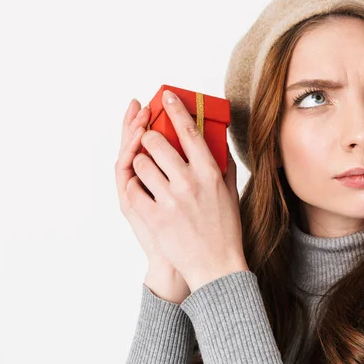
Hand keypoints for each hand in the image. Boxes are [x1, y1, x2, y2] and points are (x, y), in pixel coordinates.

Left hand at [125, 89, 247, 292]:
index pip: (189, 130)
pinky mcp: (154, 216)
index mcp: (210, 172)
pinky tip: (143, 189)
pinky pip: (133, 188)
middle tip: (149, 142)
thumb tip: (216, 139)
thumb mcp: (229, 193)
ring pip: (140, 162)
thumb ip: (222, 164)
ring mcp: (170, 199)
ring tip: (147, 170)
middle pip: (156, 142)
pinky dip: (135, 185)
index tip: (165, 96)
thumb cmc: (224, 229)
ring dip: (140, 162)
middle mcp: (190, 181)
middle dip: (148, 138)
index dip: (175, 109)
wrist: (216, 266)